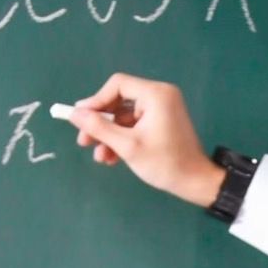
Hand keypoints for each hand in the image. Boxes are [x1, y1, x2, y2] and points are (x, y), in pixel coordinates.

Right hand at [65, 74, 226, 206]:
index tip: (79, 118)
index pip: (117, 85)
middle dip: (100, 123)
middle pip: (119, 101)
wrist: (194, 182)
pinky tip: (111, 157)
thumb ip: (98, 127)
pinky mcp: (161, 122)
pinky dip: (122, 138)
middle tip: (84, 141)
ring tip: (99, 156)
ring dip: (109, 135)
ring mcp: (161, 109)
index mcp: (155, 94)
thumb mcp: (126, 146)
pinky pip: (135, 125)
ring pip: (124, 117)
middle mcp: (160, 96)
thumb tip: (74, 113)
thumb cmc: (163, 162)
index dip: (96, 101)